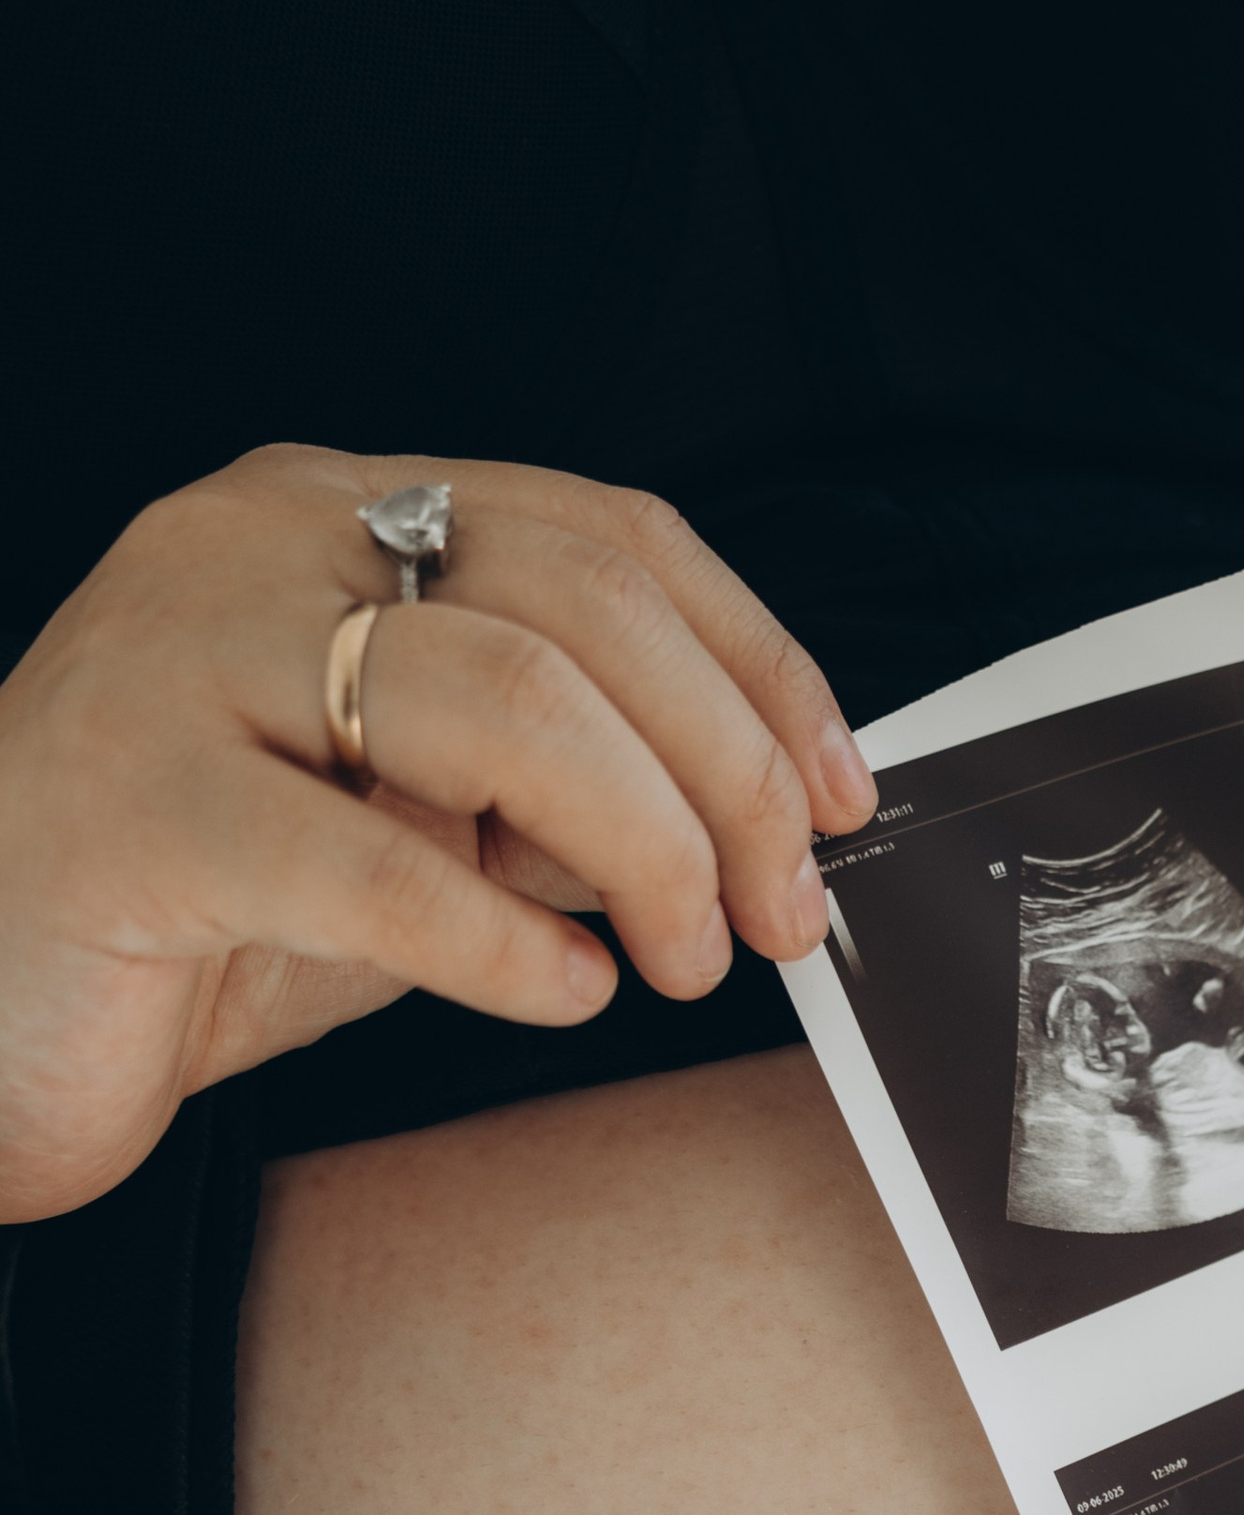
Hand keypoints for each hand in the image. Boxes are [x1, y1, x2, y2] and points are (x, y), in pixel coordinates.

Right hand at [0, 443, 875, 1221]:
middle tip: (776, 915)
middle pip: (581, 606)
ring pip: (502, 701)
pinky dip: (505, 941)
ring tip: (678, 961)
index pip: (608, 535)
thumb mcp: (414, 832)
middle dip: (729, 775)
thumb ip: (556, 800)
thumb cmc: (191, 916)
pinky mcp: (133, 803)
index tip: (839, 799)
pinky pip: (372, 858)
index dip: (759, 666)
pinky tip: (562, 993)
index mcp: (333, 520)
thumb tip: (754, 823)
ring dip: (645, 848)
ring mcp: (182, 658)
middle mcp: (255, 547)